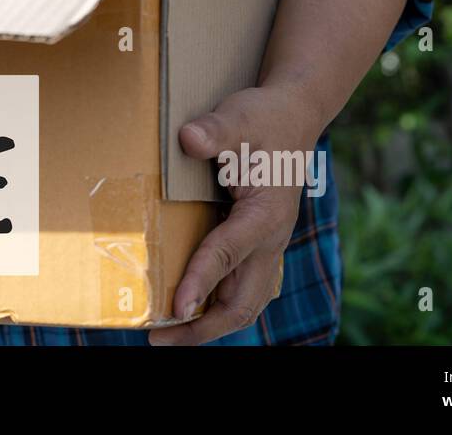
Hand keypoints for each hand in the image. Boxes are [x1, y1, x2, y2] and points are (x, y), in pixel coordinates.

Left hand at [148, 82, 322, 345]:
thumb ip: (216, 130)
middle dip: (203, 326)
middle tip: (158, 336)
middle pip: (242, 301)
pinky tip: (189, 307)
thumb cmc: (264, 118)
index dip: (201, 281)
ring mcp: (268, 247)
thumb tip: (190, 139)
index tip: (175, 307)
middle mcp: (271, 240)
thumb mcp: (239, 116)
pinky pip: (243, 289)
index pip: (228, 254)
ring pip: (245, 302)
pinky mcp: (259, 245)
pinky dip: (217, 305)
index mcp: (266, 214)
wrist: (293, 117)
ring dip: (210, 322)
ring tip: (169, 333)